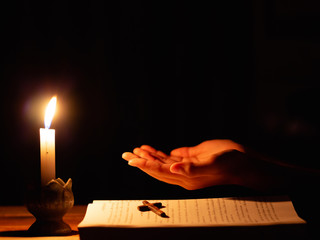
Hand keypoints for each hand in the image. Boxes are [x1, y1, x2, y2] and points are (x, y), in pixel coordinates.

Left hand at [122, 140, 245, 189]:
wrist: (243, 162)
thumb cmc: (231, 164)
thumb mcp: (213, 164)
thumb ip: (192, 167)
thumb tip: (172, 167)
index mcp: (187, 177)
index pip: (160, 172)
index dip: (145, 165)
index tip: (131, 160)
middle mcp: (183, 174)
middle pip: (157, 168)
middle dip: (141, 161)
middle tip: (126, 154)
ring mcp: (186, 167)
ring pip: (162, 163)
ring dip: (148, 156)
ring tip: (136, 150)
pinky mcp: (190, 159)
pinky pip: (171, 157)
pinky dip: (160, 153)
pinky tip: (152, 150)